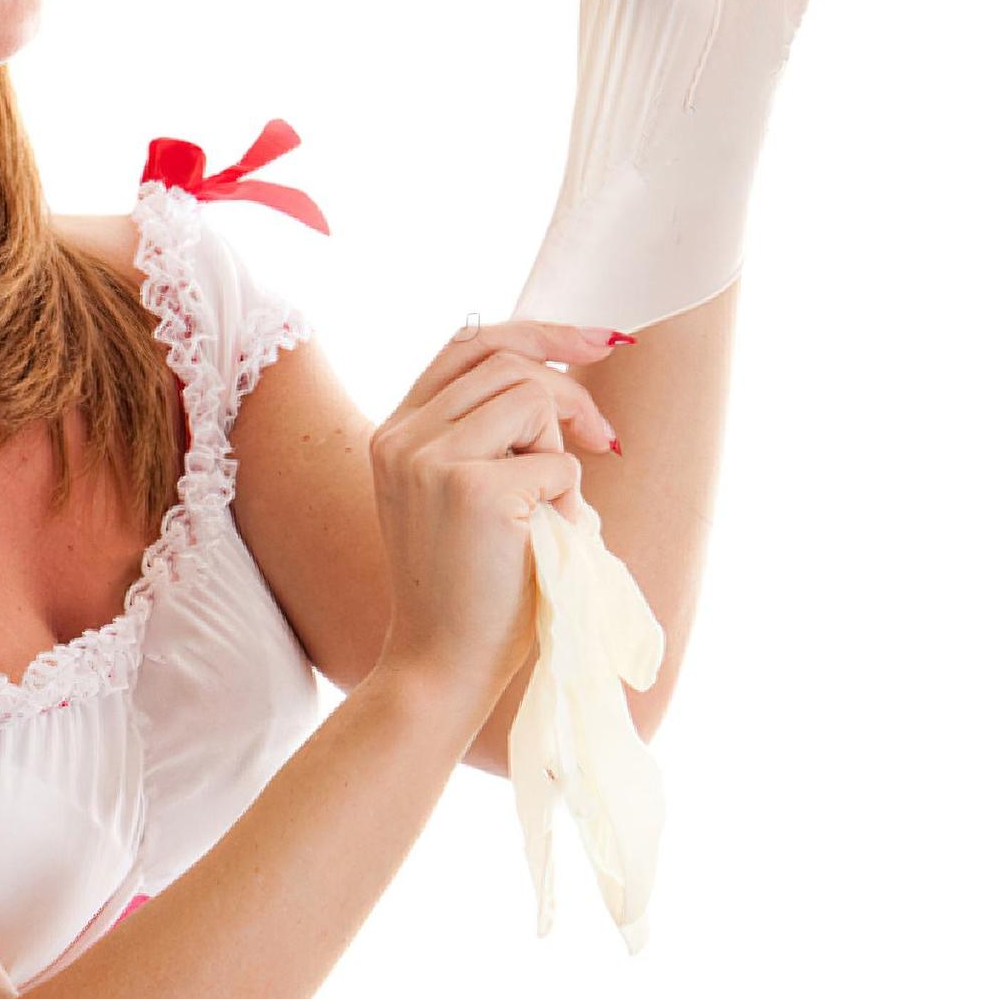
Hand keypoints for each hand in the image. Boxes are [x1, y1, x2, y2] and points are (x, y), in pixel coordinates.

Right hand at [370, 319, 624, 724]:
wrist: (442, 666)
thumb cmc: (468, 589)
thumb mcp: (458, 496)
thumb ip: (482, 434)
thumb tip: (558, 375)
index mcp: (393, 432)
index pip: (467, 343)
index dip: (538, 333)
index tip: (598, 343)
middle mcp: (402, 436)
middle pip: (507, 361)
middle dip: (572, 395)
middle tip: (605, 442)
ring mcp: (431, 459)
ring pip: (532, 397)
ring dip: (561, 450)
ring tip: (548, 511)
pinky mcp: (471, 488)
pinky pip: (556, 461)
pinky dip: (569, 501)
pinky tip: (545, 541)